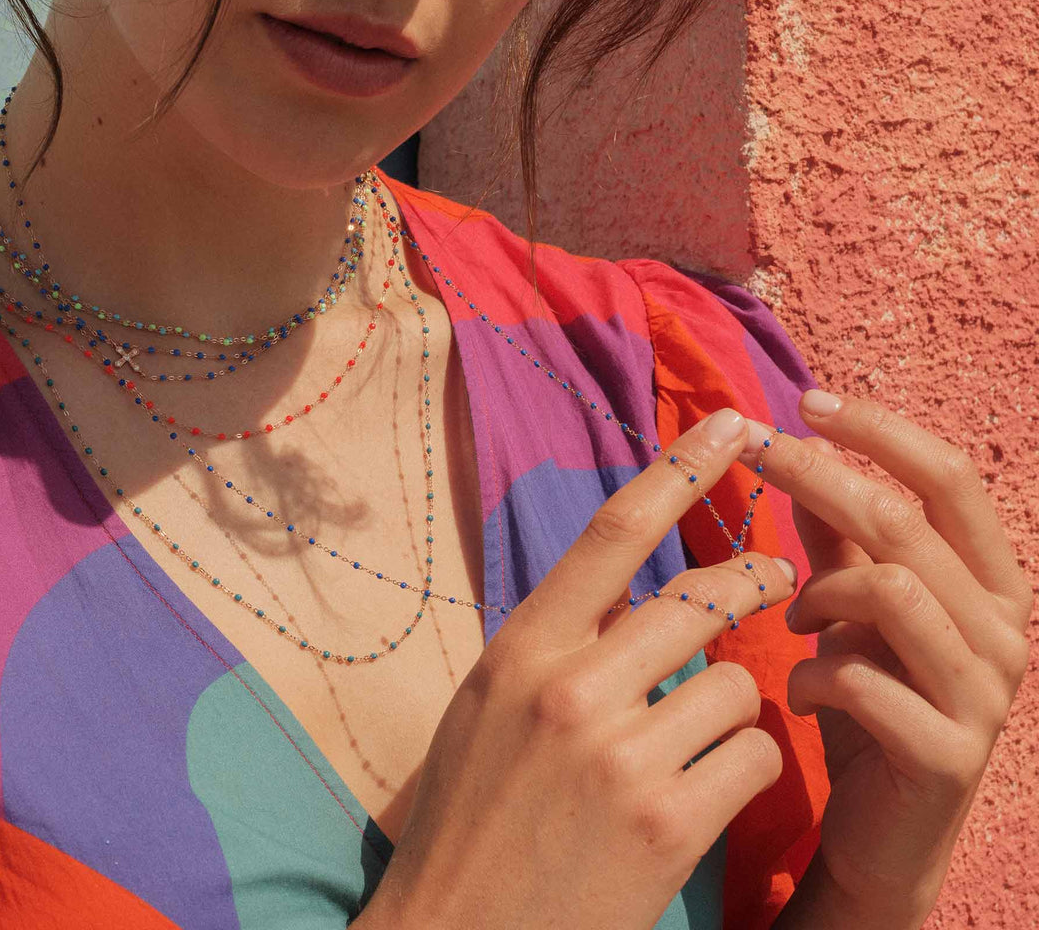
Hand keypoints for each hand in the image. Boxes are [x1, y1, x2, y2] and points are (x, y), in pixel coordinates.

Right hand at [361, 408, 799, 929]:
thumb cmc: (471, 811)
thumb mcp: (491, 703)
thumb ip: (558, 642)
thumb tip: (634, 589)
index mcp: (521, 648)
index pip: (612, 531)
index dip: (680, 468)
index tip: (732, 425)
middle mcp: (571, 687)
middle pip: (701, 598)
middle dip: (752, 579)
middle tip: (778, 572)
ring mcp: (622, 756)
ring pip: (738, 683)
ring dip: (736, 704)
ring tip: (705, 733)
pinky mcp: (669, 823)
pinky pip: (754, 755)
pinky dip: (746, 764)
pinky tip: (710, 788)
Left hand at [741, 391, 1032, 928]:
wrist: (880, 833)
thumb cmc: (865, 703)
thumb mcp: (851, 609)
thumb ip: (836, 538)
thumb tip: (794, 451)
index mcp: (986, 581)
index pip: (950, 477)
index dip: (880, 431)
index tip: (807, 401)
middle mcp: (1002, 629)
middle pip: (908, 521)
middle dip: (819, 479)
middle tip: (755, 460)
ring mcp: (984, 694)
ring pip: (891, 589)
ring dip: (821, 593)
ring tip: (794, 621)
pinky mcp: (948, 753)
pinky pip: (862, 678)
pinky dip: (813, 673)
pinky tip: (798, 691)